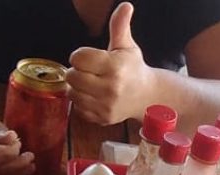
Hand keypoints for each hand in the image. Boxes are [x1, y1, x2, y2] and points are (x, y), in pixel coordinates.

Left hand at [66, 2, 153, 124]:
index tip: (91, 59)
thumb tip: (125, 5)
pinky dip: (82, 103)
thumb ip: (120, 25)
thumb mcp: (127, 46)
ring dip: (77, 88)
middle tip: (90, 72)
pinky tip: (94, 97)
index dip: (81, 56)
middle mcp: (111, 87)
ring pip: (72, 92)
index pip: (78, 57)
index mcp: (115, 66)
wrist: (148, 97)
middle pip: (72, 75)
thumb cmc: (134, 69)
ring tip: (91, 84)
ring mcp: (106, 105)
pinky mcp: (103, 118)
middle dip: (77, 71)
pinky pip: (78, 109)